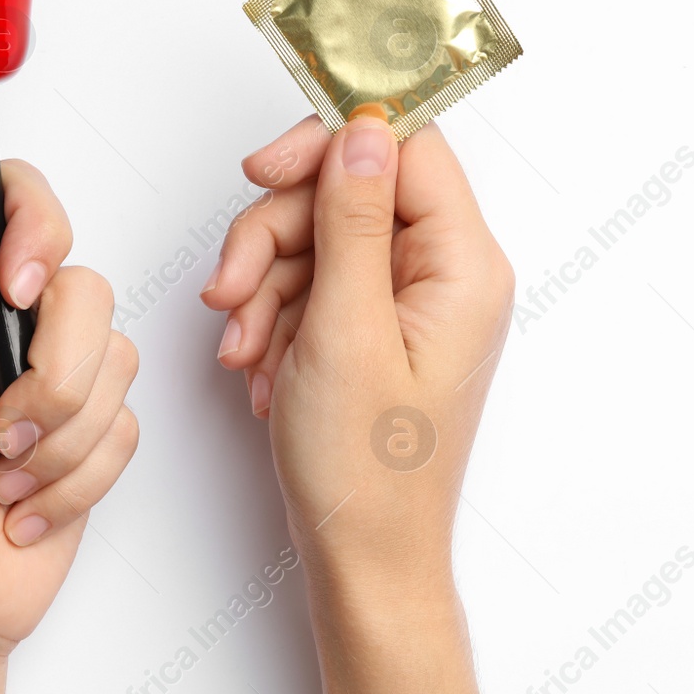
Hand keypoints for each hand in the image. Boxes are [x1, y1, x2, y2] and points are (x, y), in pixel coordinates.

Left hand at [0, 162, 139, 693]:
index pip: (18, 205)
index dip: (39, 231)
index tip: (17, 292)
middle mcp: (9, 331)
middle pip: (87, 292)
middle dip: (53, 380)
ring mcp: (57, 382)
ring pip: (118, 362)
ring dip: (60, 442)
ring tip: (5, 479)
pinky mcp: (93, 435)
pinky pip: (129, 426)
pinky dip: (77, 479)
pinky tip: (26, 506)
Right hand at [202, 109, 512, 586]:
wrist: (363, 561)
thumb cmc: (368, 472)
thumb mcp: (345, 331)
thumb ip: (353, 223)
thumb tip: (361, 133)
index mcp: (463, 266)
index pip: (405, 147)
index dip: (327, 144)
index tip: (263, 169)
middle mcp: (445, 274)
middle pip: (346, 192)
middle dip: (274, 235)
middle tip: (229, 289)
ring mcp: (407, 302)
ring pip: (317, 238)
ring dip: (262, 285)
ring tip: (242, 349)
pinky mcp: (373, 327)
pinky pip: (311, 284)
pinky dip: (272, 316)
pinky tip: (257, 366)